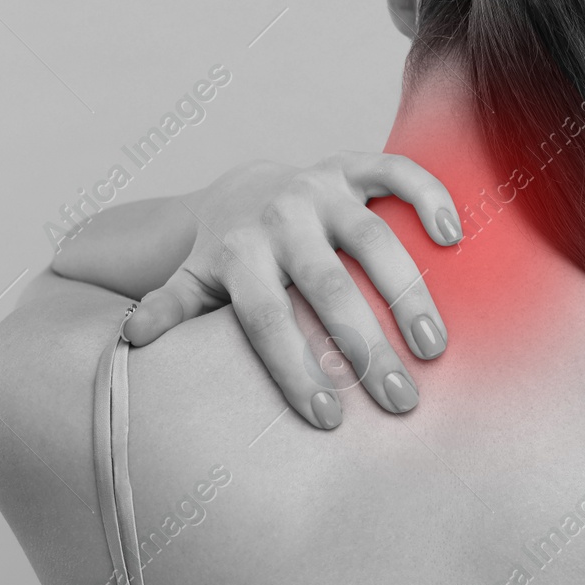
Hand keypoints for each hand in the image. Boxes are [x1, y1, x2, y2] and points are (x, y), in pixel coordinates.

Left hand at [124, 154, 461, 429]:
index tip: (326, 418)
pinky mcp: (352, 166)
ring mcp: (319, 188)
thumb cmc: (226, 259)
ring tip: (434, 347)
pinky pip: (397, 170)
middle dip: (366, 347)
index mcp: (237, 252)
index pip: (267, 318)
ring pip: (372, 239)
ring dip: (408, 294)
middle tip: (400, 401)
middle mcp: (279, 217)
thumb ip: (170, 309)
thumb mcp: (191, 284)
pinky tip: (453, 236)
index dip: (294, 367)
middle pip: (327, 287)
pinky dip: (427, 196)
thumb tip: (131, 342)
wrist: (245, 188)